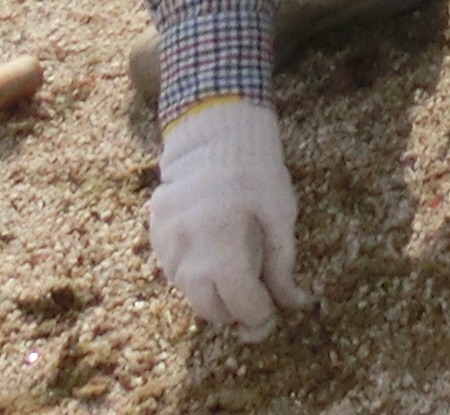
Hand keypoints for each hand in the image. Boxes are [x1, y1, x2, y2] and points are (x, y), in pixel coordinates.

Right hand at [147, 100, 305, 336]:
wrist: (215, 133)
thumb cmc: (256, 172)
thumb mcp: (280, 216)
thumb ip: (282, 265)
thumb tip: (295, 304)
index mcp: (223, 245)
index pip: (241, 305)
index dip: (261, 316)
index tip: (273, 308)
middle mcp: (188, 251)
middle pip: (210, 310)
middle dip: (235, 312)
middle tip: (255, 298)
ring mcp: (166, 244)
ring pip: (189, 293)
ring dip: (212, 294)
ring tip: (234, 269)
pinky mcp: (154, 234)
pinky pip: (173, 271)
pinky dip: (194, 274)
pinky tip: (211, 252)